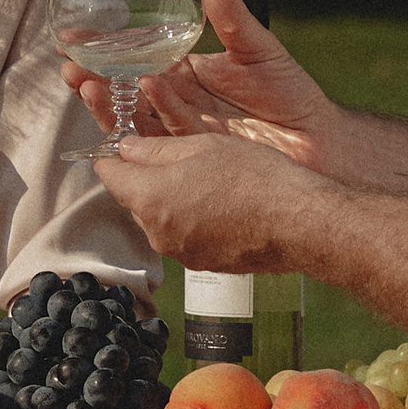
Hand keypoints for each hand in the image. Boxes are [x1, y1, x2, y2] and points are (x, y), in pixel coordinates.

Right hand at [61, 0, 343, 165]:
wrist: (319, 141)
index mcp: (185, 73)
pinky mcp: (196, 156)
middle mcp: (178, 102)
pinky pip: (164, 139)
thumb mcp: (258, 49)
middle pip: (126, 92)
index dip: (105, 50)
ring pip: (136, 118)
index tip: (73, 39)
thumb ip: (232, 19)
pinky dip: (151, 117)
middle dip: (95, 80)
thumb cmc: (290, 94)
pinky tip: (142, 94)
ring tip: (88, 85)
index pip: (136, 58)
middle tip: (70, 68)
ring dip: (110, 103)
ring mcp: (184, 130)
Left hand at [95, 126, 311, 271]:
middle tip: (174, 158)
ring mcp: (180, 253)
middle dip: (145, 179)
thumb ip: (156, 149)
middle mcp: (157, 232)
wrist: (298, 222)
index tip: (124, 144)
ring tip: (206, 180)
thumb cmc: (255, 178)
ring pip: (159, 220)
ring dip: (170, 201)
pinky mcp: (203, 264)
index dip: (113, 156)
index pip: (108, 175)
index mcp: (149, 197)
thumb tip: (127, 149)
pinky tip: (221, 204)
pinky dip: (192, 221)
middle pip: (133, 200)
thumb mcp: (203, 146)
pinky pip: (183, 237)